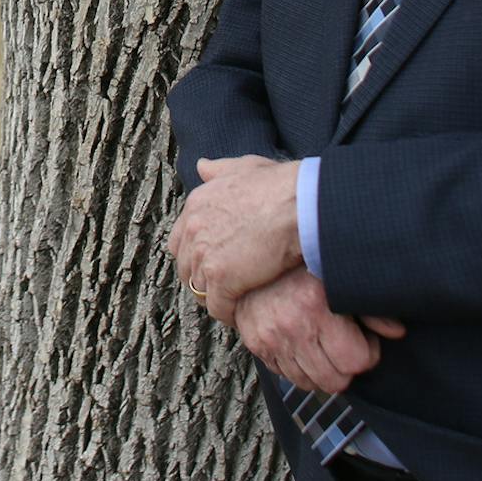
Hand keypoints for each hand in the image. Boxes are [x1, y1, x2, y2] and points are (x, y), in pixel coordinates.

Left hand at [169, 154, 302, 321]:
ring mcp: (205, 255)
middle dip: (202, 279)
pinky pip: (217, 307)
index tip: (212, 264)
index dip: (195, 255)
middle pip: (186, 267)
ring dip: (215, 297)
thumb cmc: (281, 185)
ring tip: (234, 303)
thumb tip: (202, 166)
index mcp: (197, 204)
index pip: (181, 240)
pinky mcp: (221, 279)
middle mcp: (194, 229)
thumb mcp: (245, 167)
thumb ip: (220, 170)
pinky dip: (228, 313)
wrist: (300, 205)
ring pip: (200, 289)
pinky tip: (240, 314)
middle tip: (223, 287)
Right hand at [234, 266, 406, 394]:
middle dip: (345, 366)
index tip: (363, 338)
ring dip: (321, 370)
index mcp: (318, 306)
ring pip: (310, 384)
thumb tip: (397, 331)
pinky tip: (303, 345)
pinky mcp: (257, 345)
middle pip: (335, 381)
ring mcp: (272, 338)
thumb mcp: (341, 279)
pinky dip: (298, 367)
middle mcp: (293, 325)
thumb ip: (372, 308)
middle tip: (345, 346)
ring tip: (323, 346)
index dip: (367, 352)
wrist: (254, 259)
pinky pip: (287, 377)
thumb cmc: (303, 267)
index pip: (357, 361)